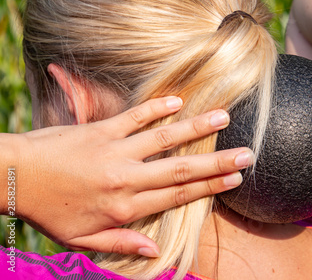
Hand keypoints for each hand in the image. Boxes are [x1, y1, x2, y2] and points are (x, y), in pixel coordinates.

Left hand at [10, 97, 251, 255]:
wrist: (15, 177)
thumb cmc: (50, 210)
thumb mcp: (82, 240)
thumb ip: (122, 244)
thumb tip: (157, 253)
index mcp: (125, 207)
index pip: (178, 195)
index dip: (210, 186)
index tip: (236, 178)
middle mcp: (127, 179)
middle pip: (181, 169)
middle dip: (218, 162)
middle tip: (247, 153)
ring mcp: (116, 151)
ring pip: (164, 139)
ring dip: (196, 128)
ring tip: (224, 117)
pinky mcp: (102, 129)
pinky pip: (135, 116)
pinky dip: (157, 108)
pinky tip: (179, 100)